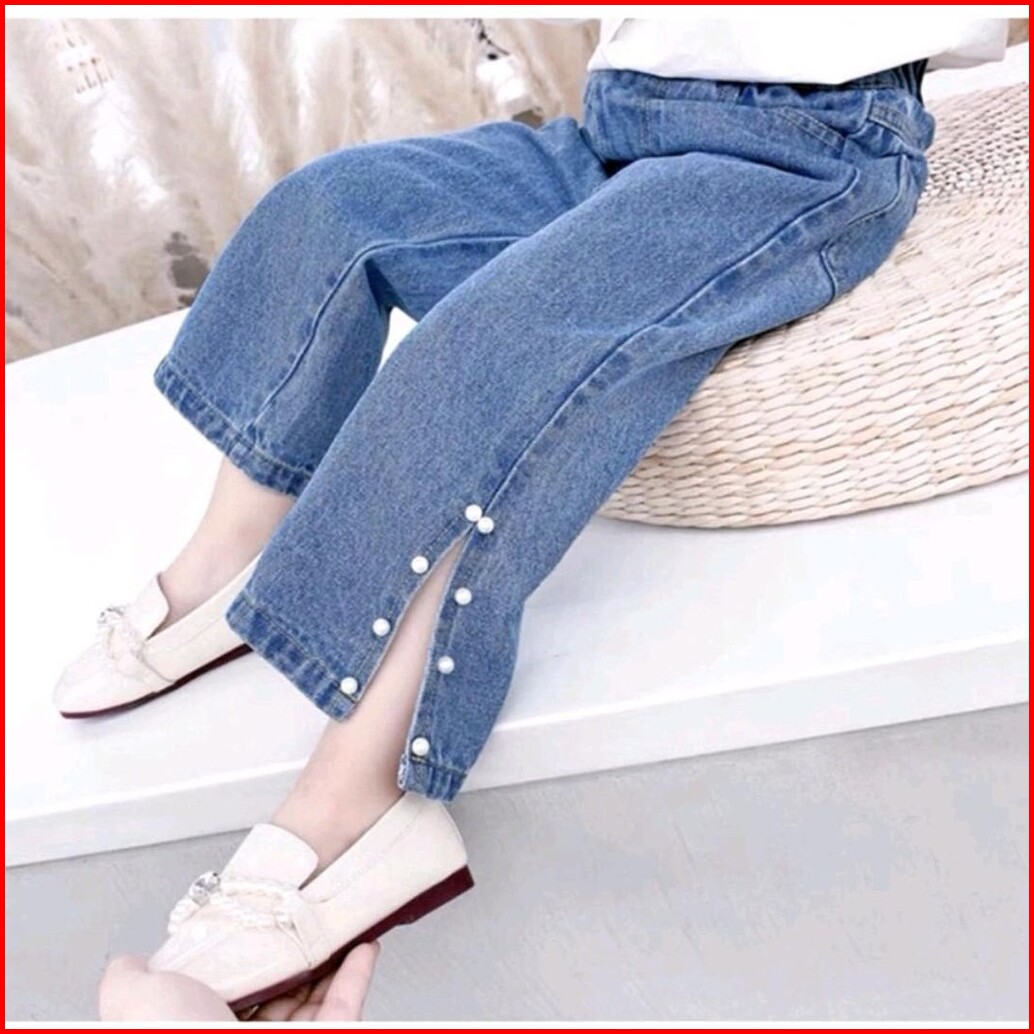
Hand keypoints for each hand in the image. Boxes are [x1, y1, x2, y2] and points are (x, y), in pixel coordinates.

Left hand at [98, 941, 378, 1021]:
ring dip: (330, 962)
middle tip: (305, 924)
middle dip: (292, 960)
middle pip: (275, 997)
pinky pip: (347, 1008)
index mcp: (200, 1029)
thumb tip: (128, 963)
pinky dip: (359, 975)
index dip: (242, 957)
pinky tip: (364, 947)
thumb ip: (129, 979)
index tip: (257, 925)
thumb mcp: (135, 999)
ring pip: (315, 1002)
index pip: (225, 992)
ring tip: (339, 927)